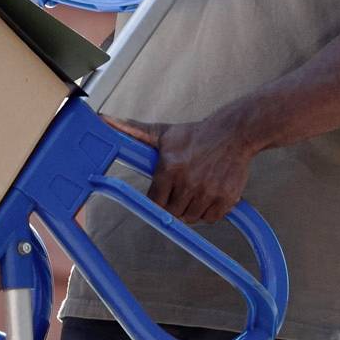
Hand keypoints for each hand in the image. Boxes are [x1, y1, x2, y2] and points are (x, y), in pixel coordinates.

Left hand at [110, 111, 256, 226]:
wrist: (233, 133)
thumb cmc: (196, 134)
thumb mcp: (163, 134)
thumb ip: (135, 132)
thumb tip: (106, 121)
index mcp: (169, 169)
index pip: (155, 202)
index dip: (158, 200)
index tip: (163, 195)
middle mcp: (187, 183)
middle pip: (173, 213)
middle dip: (174, 206)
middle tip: (179, 194)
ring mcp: (207, 192)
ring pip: (191, 218)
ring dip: (191, 210)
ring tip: (194, 194)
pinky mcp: (225, 198)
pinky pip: (211, 219)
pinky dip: (209, 213)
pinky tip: (208, 197)